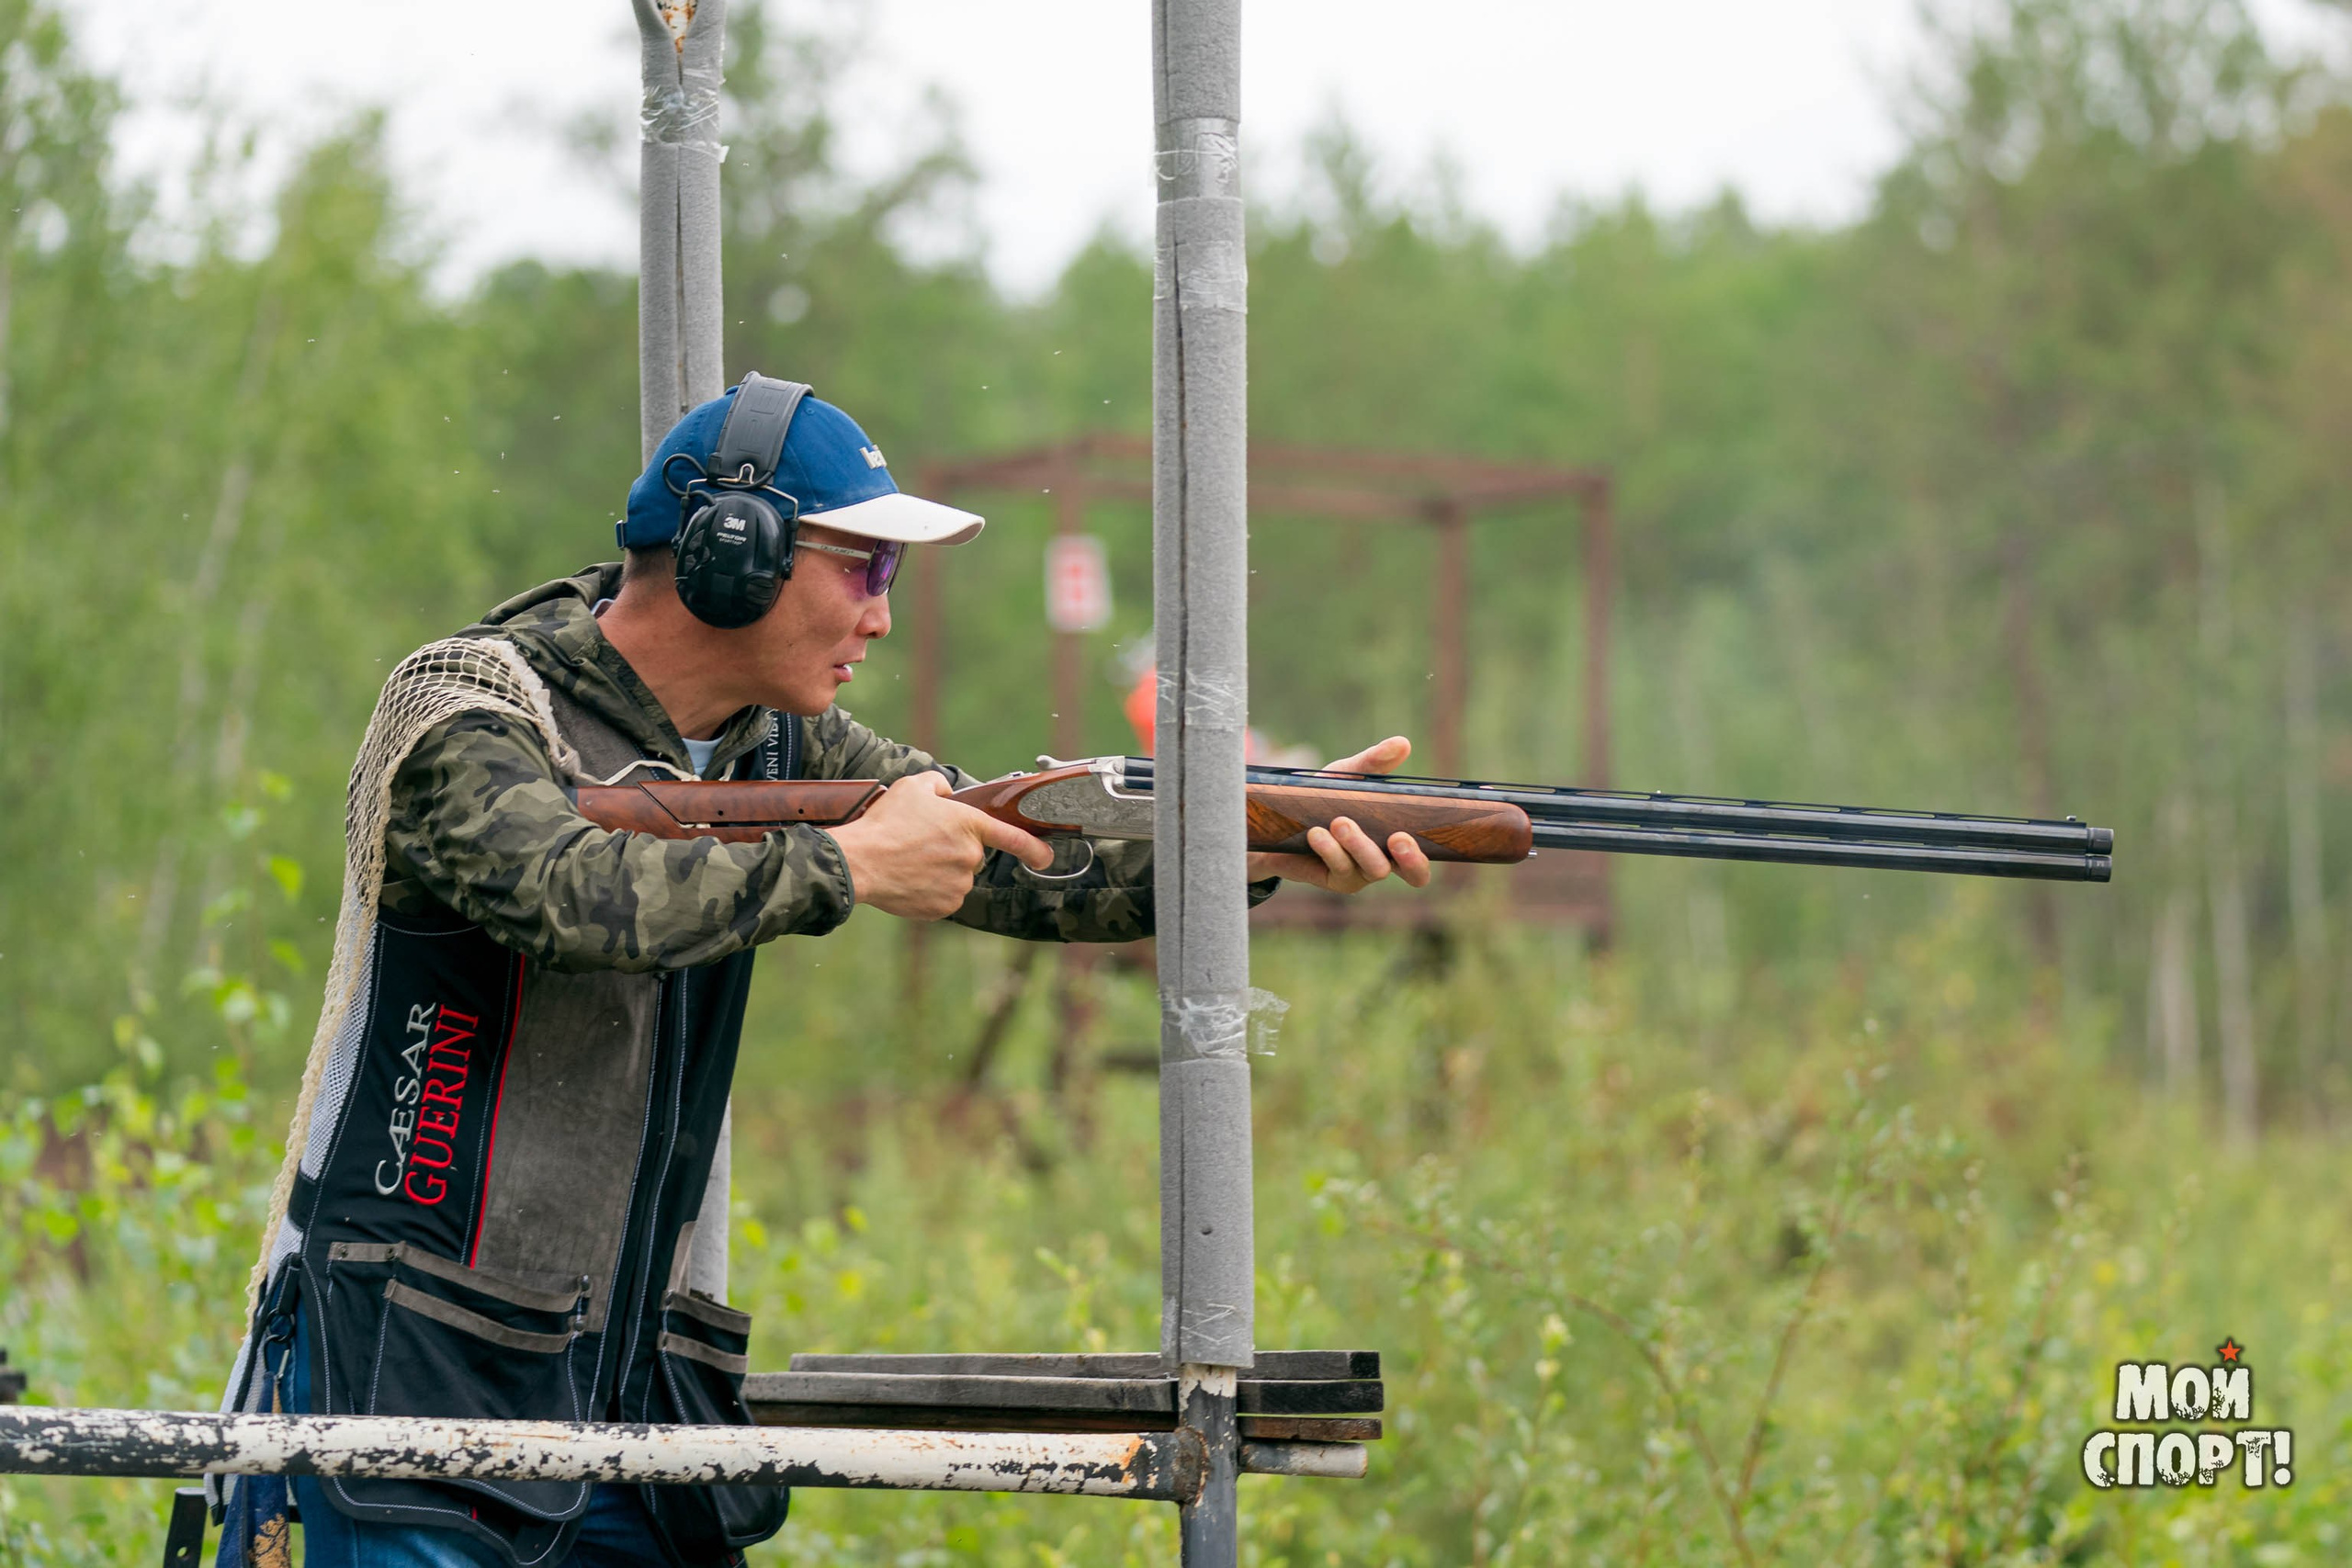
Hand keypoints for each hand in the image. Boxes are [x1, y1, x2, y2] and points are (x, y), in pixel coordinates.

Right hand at [829, 773, 1055, 919]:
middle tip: (921, 842)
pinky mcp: (944, 907)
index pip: (1013, 838)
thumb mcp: (914, 786)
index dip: (1034, 848)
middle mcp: (970, 857)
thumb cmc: (886, 822)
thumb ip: (940, 785)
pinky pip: (943, 896)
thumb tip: (948, 795)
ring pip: (957, 877)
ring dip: (940, 870)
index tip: (1046, 857)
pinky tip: (909, 878)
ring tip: (909, 860)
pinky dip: (929, 889)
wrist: (861, 861)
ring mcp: (959, 885)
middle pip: (971, 855)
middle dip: (952, 849)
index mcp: (969, 825)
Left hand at [1245, 735, 1434, 892]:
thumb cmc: (1323, 797)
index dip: (1424, 854)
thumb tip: (1403, 743)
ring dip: (1359, 844)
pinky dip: (1330, 849)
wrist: (1277, 819)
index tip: (1410, 834)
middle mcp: (1383, 861)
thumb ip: (1373, 763)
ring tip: (1340, 821)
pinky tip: (1317, 833)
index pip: (1422, 859)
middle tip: (1398, 837)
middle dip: (1409, 858)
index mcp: (1395, 840)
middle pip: (1414, 875)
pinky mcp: (1333, 879)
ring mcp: (1359, 874)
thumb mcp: (1347, 776)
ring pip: (1373, 869)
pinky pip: (1339, 868)